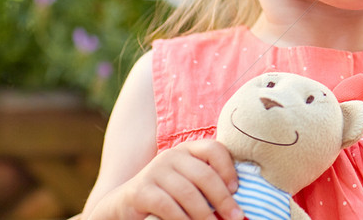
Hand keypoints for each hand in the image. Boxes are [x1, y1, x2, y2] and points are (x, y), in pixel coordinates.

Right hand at [115, 140, 241, 219]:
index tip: (236, 190)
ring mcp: (154, 171)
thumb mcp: (188, 183)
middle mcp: (171, 156)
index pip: (213, 149)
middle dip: (222, 199)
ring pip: (187, 192)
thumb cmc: (167, 195)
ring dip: (205, 213)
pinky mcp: (141, 191)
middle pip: (204, 174)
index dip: (228, 168)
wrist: (125, 204)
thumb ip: (207, 184)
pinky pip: (168, 206)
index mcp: (187, 150)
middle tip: (235, 217)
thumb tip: (237, 203)